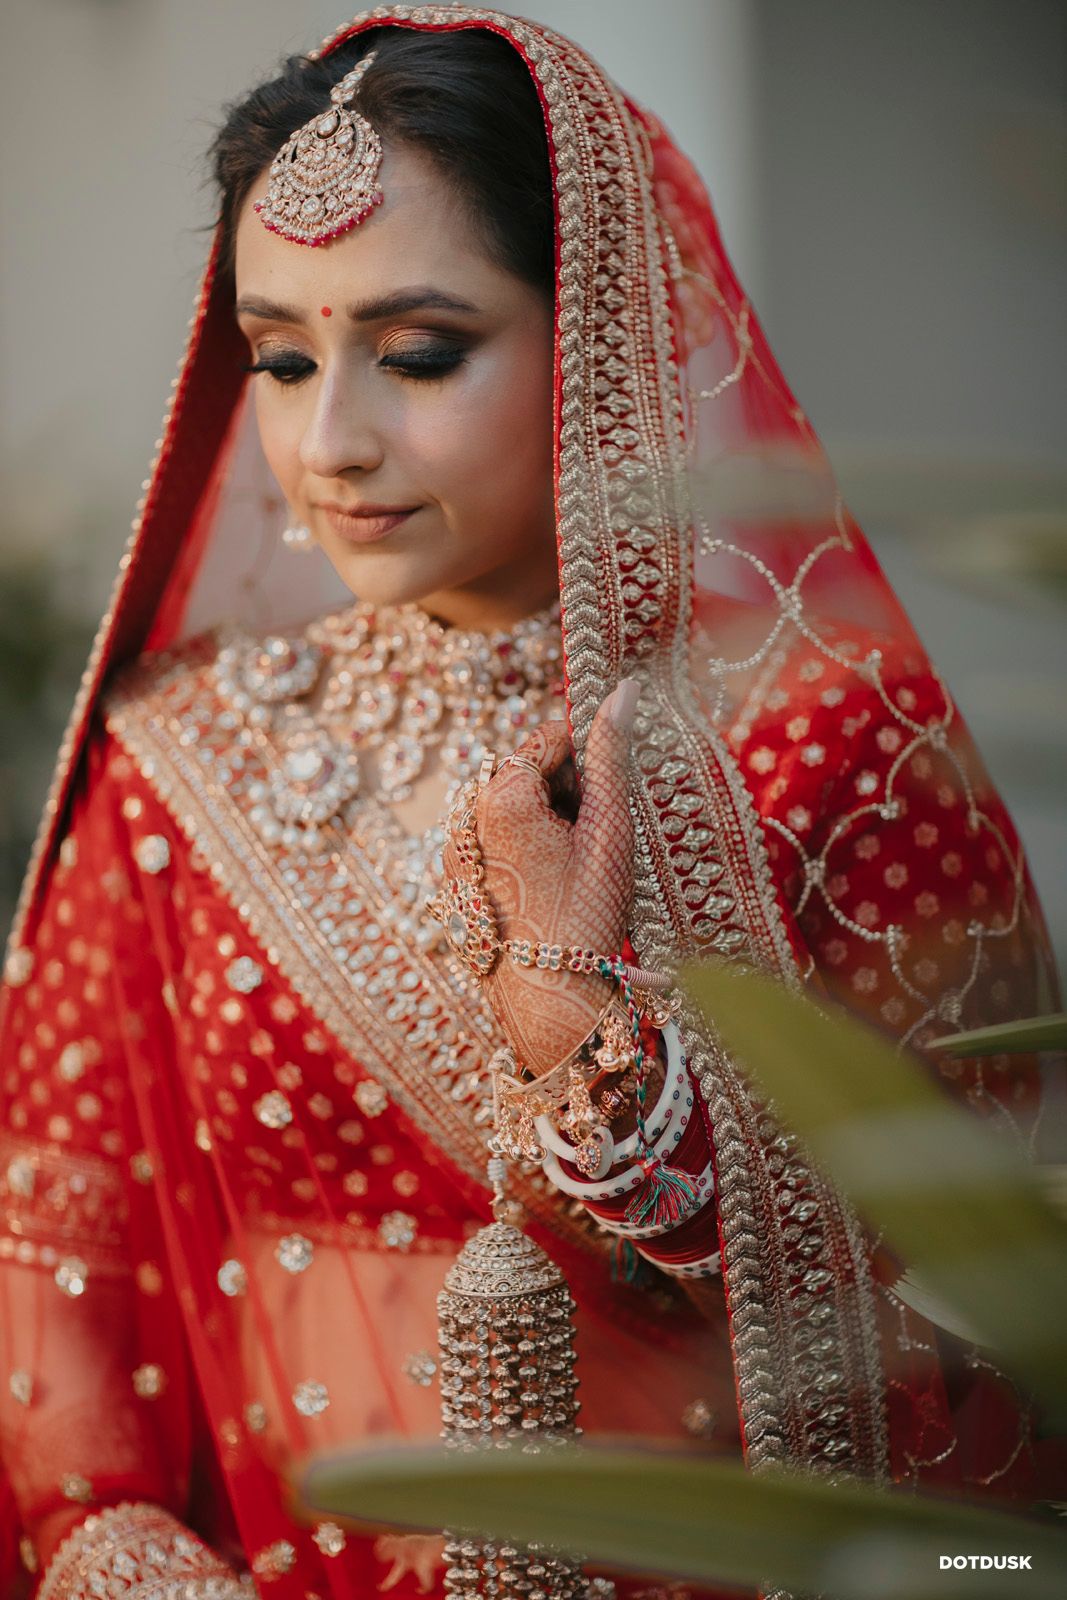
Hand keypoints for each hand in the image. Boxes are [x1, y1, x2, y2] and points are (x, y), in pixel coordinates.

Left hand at [442, 680, 638, 1075]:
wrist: (551, 1004)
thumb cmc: (586, 920)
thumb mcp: (610, 831)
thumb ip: (613, 756)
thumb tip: (624, 690)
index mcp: (498, 798)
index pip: (548, 737)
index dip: (586, 761)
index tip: (607, 801)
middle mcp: (464, 819)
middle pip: (524, 769)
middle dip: (564, 791)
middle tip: (595, 839)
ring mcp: (453, 854)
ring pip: (509, 806)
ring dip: (545, 819)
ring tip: (575, 867)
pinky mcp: (455, 882)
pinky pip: (493, 842)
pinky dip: (524, 849)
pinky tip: (550, 886)